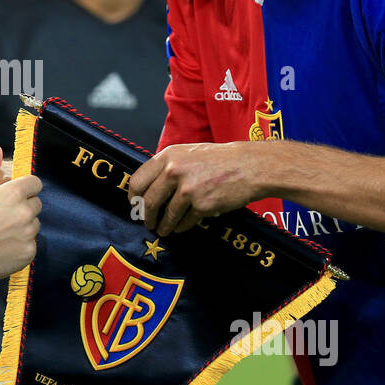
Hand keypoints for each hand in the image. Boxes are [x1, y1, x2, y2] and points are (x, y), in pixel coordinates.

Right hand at [0, 145, 41, 281]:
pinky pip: (31, 243)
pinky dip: (21, 243)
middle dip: (23, 205)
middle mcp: (25, 213)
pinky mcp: (28, 252)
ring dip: (23, 225)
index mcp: (13, 194)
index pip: (35, 182)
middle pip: (36, 203)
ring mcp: (28, 234)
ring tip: (0, 230)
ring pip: (34, 224)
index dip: (25, 186)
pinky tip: (2, 244)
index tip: (14, 193)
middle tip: (2, 214)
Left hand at [127, 142, 262, 236]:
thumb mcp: (188, 153)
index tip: (136, 205)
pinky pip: (185, 221)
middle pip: (149, 202)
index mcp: (168, 156)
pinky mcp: (201, 205)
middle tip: (148, 223)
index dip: (134, 197)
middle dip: (147, 216)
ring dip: (163, 226)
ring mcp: (187, 189)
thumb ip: (168, 167)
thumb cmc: (221, 159)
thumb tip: (149, 187)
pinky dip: (182, 226)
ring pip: (166, 215)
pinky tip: (182, 227)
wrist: (250, 166)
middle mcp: (174, 171)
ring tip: (164, 230)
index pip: (138, 181)